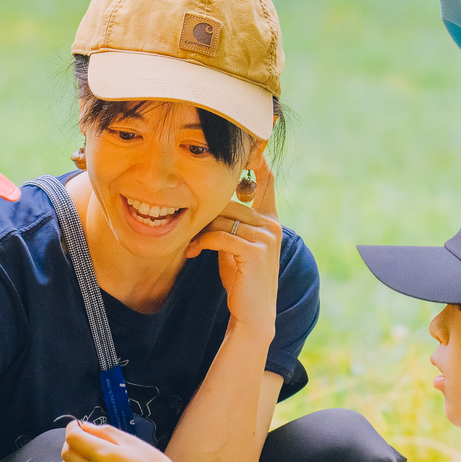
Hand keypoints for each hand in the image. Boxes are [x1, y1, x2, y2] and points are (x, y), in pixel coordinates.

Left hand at [57, 420, 200, 461]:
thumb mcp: (132, 442)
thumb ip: (105, 432)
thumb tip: (83, 426)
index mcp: (106, 455)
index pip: (73, 437)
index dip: (73, 428)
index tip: (78, 427)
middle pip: (66, 453)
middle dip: (72, 443)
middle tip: (85, 442)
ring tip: (88, 460)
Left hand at [186, 153, 281, 331]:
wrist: (251, 314)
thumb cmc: (240, 280)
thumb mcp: (236, 246)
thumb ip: (231, 224)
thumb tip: (210, 205)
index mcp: (271, 221)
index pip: (265, 181)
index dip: (256, 161)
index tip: (245, 147)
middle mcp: (272, 225)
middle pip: (230, 202)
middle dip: (206, 214)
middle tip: (188, 228)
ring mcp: (266, 238)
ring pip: (223, 219)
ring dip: (200, 231)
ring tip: (188, 245)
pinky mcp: (254, 251)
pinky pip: (220, 236)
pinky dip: (202, 242)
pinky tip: (192, 251)